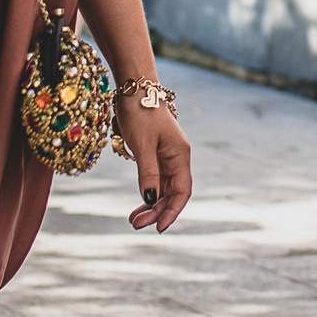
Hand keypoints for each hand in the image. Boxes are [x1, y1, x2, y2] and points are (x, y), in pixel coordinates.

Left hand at [114, 93, 191, 232]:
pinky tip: (139, 204)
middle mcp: (177, 158)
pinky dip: (147, 193)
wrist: (134, 89)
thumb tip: (151, 200)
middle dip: (157, 211)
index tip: (159, 227)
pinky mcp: (156, 154)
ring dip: (151, 205)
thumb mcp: (142, 145)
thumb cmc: (140, 113)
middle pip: (172, 193)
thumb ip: (148, 173)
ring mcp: (167, 156)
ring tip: (134, 219)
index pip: (182, 190)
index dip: (173, 211)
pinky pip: (156, 180)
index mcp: (180, 155)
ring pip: (164, 189)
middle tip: (136, 224)